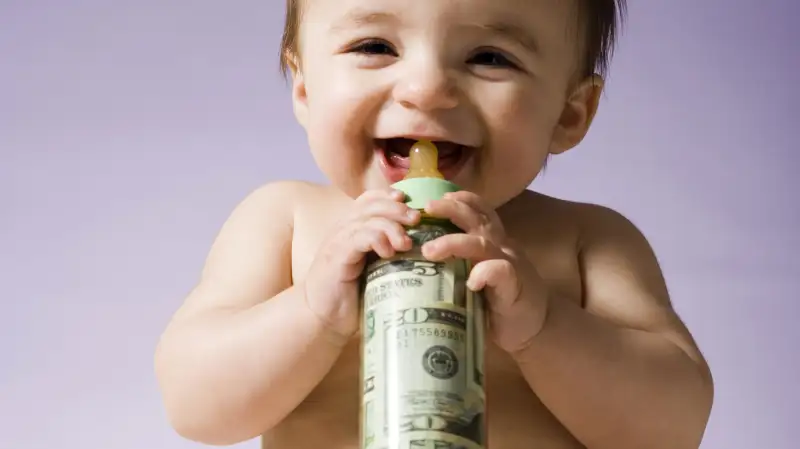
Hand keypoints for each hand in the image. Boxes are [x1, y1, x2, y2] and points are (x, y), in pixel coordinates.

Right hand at [304, 189, 419, 339]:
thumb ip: (390, 257)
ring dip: (392, 226)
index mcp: (352, 230)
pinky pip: (359, 237)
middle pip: (371, 204)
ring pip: (368, 219)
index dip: (389, 197)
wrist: (321, 318)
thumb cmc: (351, 297)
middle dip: (397, 208)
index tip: (410, 203)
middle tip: (417, 218)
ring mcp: (338, 241)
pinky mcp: (336, 255)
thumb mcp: (374, 272)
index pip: (369, 200)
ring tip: (406, 243)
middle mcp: (343, 230)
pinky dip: (377, 239)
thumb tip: (423, 252)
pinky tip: (388, 252)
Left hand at [421, 191, 548, 354]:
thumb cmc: (501, 303)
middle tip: (425, 209)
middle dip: (450, 209)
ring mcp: (510, 265)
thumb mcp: (479, 276)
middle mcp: (501, 247)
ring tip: (429, 250)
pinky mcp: (515, 287)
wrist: (540, 325)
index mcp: (492, 242)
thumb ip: (460, 265)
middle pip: (476, 219)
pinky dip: (485, 273)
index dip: (459, 200)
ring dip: (453, 242)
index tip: (434, 197)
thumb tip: (420, 259)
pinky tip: (471, 281)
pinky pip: (500, 271)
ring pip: (481, 243)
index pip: (479, 211)